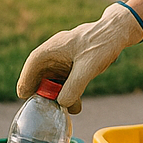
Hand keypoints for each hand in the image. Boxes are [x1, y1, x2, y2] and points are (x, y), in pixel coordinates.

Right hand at [17, 2, 142, 112]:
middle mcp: (54, 53)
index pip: (32, 66)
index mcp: (52, 48)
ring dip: (58, 95)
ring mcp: (62, 59)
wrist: (118, 32)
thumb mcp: (88, 67)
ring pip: (53, 81)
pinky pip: (64, 81)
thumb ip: (74, 86)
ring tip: (69, 109)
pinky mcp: (72, 64)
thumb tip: (61, 104)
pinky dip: (68, 92)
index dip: (26, 82)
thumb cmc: (102, 44)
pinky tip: (76, 104)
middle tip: (49, 110)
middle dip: (44, 93)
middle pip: (40, 76)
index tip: (24, 97)